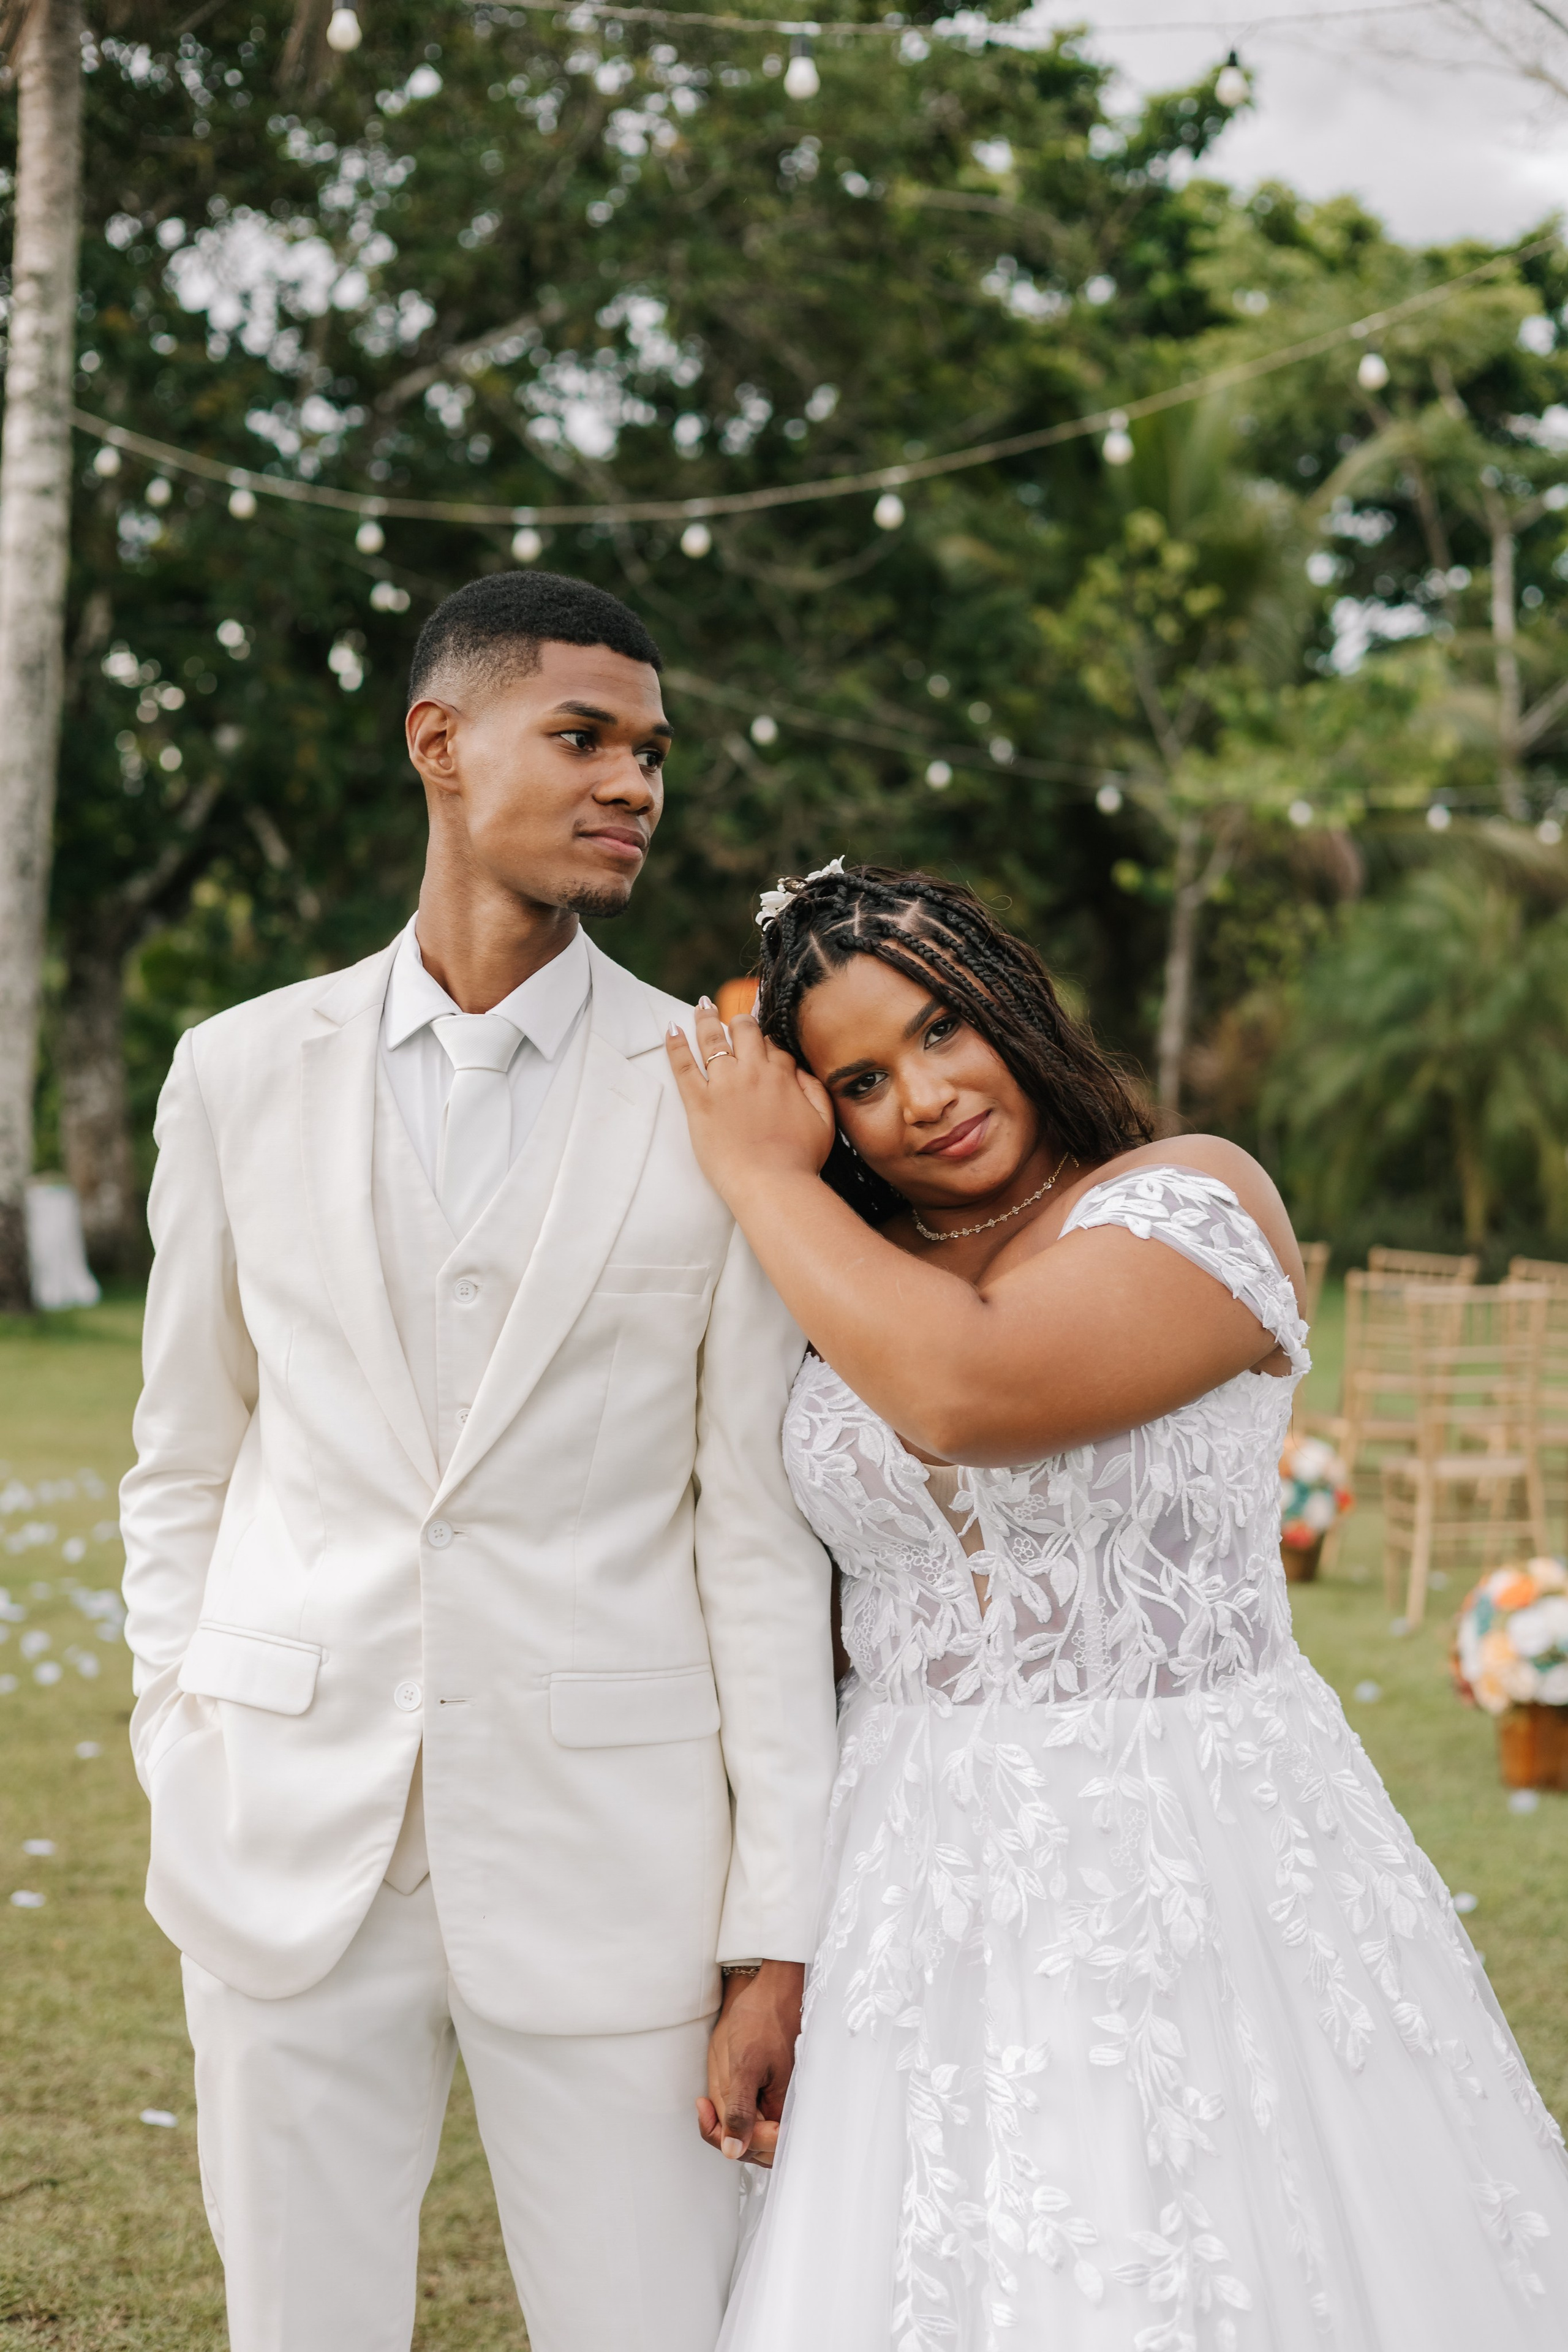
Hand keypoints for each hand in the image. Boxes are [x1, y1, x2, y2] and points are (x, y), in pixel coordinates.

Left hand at [666, 1003, 833, 1206]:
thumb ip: (815, 1090)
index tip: (763, 1047)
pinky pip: (683, 1065)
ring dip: (706, 1018)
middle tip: (734, 1018)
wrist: (772, 1185)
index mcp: (783, 1076)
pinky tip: (671, 1028)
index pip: (773, 1046)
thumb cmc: (799, 1161)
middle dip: (740, 1021)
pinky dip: (675, 1044)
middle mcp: (753, 1072)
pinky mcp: (699, 1102)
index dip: (768, 1044)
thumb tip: (800, 1071)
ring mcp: (724, 1084)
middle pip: (744, 1031)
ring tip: (702, 1005)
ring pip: (712, 1038)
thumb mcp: (824, 1122)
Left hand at [697, 1959, 804, 2169]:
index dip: (727, 2137)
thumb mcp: (744, 2064)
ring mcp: (781, 2102)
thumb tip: (733, 2151)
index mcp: (785, 2105)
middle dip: (726, 2134)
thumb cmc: (761, 2018)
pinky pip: (755, 2119)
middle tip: (705, 2107)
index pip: (755, 2147)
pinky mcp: (775, 2093)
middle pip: (756, 2148)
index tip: (705, 2108)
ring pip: (754, 2137)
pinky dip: (734, 2115)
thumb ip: (740, 2110)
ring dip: (728, 2125)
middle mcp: (786, 2109)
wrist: (771, 1989)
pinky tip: (720, 2096)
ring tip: (708, 2102)